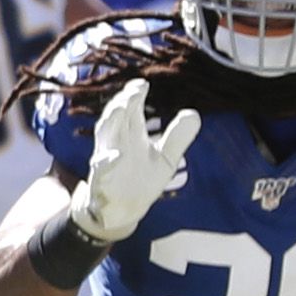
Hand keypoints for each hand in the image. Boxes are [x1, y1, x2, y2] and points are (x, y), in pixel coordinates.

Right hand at [70, 78, 198, 242]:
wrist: (123, 212)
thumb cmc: (141, 180)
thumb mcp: (165, 159)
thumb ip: (178, 137)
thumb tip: (194, 113)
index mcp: (131, 134)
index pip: (131, 109)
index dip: (134, 95)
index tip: (143, 84)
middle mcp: (117, 142)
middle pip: (116, 117)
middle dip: (123, 102)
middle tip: (134, 91)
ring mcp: (106, 159)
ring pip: (104, 136)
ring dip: (111, 121)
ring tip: (121, 108)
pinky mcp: (102, 180)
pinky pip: (101, 170)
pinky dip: (107, 162)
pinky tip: (116, 156)